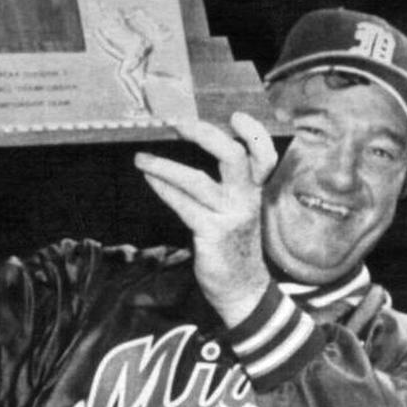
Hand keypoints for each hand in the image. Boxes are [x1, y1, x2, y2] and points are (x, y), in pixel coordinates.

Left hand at [134, 112, 276, 324]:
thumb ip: (227, 186)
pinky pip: (183, 205)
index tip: (236, 117)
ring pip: (197, 181)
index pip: (264, 155)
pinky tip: (150, 179)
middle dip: (204, 134)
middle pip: (234, 156)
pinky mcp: (212, 234)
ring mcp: (230, 217)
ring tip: (142, 158)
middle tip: (177, 123)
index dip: (254, 133)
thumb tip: (195, 154)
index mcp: (255, 191)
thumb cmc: (234, 247)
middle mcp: (246, 200)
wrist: (242, 289)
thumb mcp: (238, 212)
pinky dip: (164, 189)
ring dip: (165, 166)